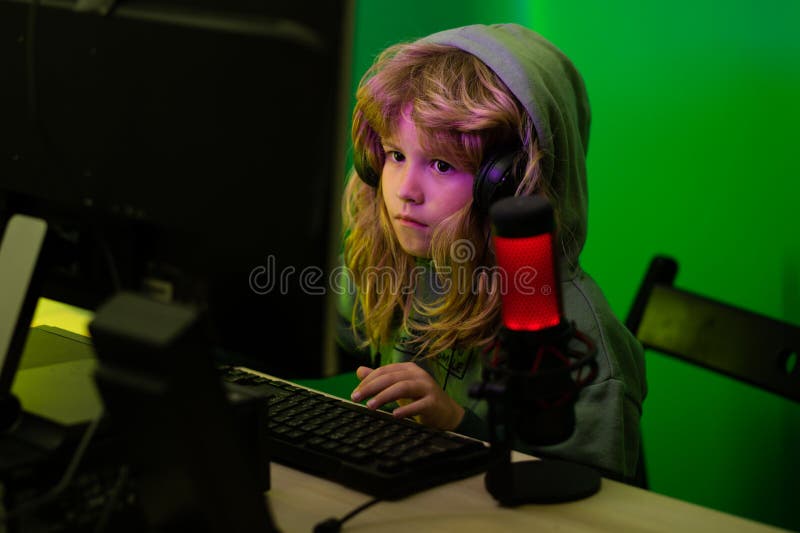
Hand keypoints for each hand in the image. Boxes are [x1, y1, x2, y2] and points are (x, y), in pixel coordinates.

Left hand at [350, 363, 464, 430]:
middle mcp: (418, 375)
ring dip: (384, 396)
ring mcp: (427, 387)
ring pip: (402, 387)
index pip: (384, 371)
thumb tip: (359, 370)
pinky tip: (394, 415)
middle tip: (356, 398)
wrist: (446, 413)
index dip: (367, 381)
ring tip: (370, 406)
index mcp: (408, 369)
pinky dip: (406, 409)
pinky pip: (419, 405)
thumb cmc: (419, 398)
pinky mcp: (434, 402)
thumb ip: (380, 379)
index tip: (354, 393)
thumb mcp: (398, 387)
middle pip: (390, 377)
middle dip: (371, 387)